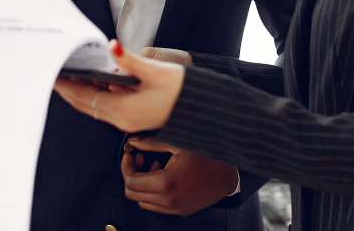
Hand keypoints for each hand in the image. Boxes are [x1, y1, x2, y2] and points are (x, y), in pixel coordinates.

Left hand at [54, 40, 184, 131]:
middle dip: (67, 89)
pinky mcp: (133, 116)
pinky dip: (93, 95)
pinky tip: (90, 82)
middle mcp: (122, 119)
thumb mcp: (155, 70)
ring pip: (94, 106)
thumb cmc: (182, 91)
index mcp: (123, 109)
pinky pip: (105, 106)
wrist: (204, 110)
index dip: (66, 86)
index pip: (85, 96)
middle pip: (85, 104)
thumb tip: (111, 45)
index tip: (52, 74)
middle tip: (51, 73)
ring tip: (66, 76)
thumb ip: (129, 59)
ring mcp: (127, 120)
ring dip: (78, 92)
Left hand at [121, 137, 238, 215]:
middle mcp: (168, 200)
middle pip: (133, 194)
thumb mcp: (177, 144)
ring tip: (154, 164)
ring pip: (143, 201)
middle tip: (140, 157)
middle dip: (131, 174)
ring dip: (142, 183)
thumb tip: (132, 141)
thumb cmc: (204, 156)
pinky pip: (156, 205)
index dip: (126, 166)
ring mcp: (174, 209)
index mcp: (166, 183)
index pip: (130, 182)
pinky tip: (163, 174)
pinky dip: (153, 191)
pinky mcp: (180, 211)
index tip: (130, 153)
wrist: (227, 176)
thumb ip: (151, 143)